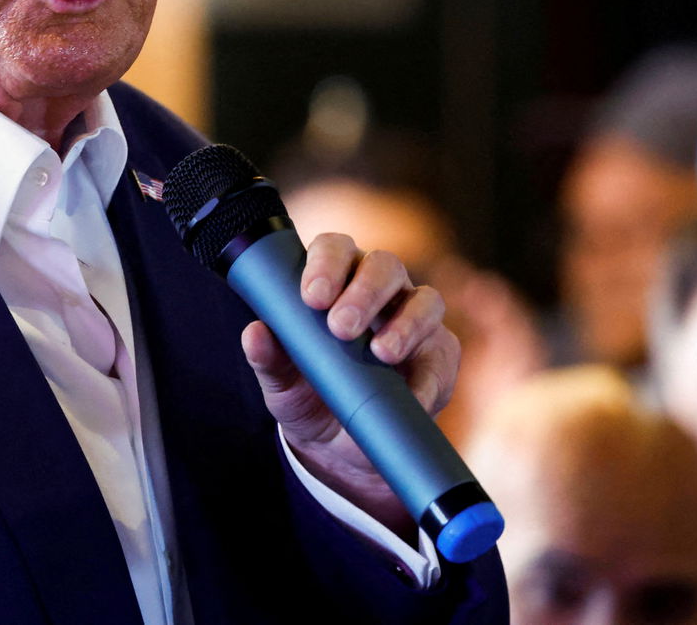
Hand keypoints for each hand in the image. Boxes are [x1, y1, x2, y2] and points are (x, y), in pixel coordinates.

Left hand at [240, 232, 459, 539]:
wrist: (339, 448)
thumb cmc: (308, 395)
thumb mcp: (281, 383)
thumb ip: (267, 358)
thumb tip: (254, 333)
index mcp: (336, 281)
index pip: (335, 249)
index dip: (326, 264)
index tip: (311, 297)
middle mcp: (380, 291)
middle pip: (384, 265)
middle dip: (364, 292)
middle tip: (341, 327)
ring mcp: (416, 320)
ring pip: (425, 300)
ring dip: (405, 323)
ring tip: (381, 353)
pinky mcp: (439, 357)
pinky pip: (442, 355)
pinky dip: (428, 375)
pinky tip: (412, 393)